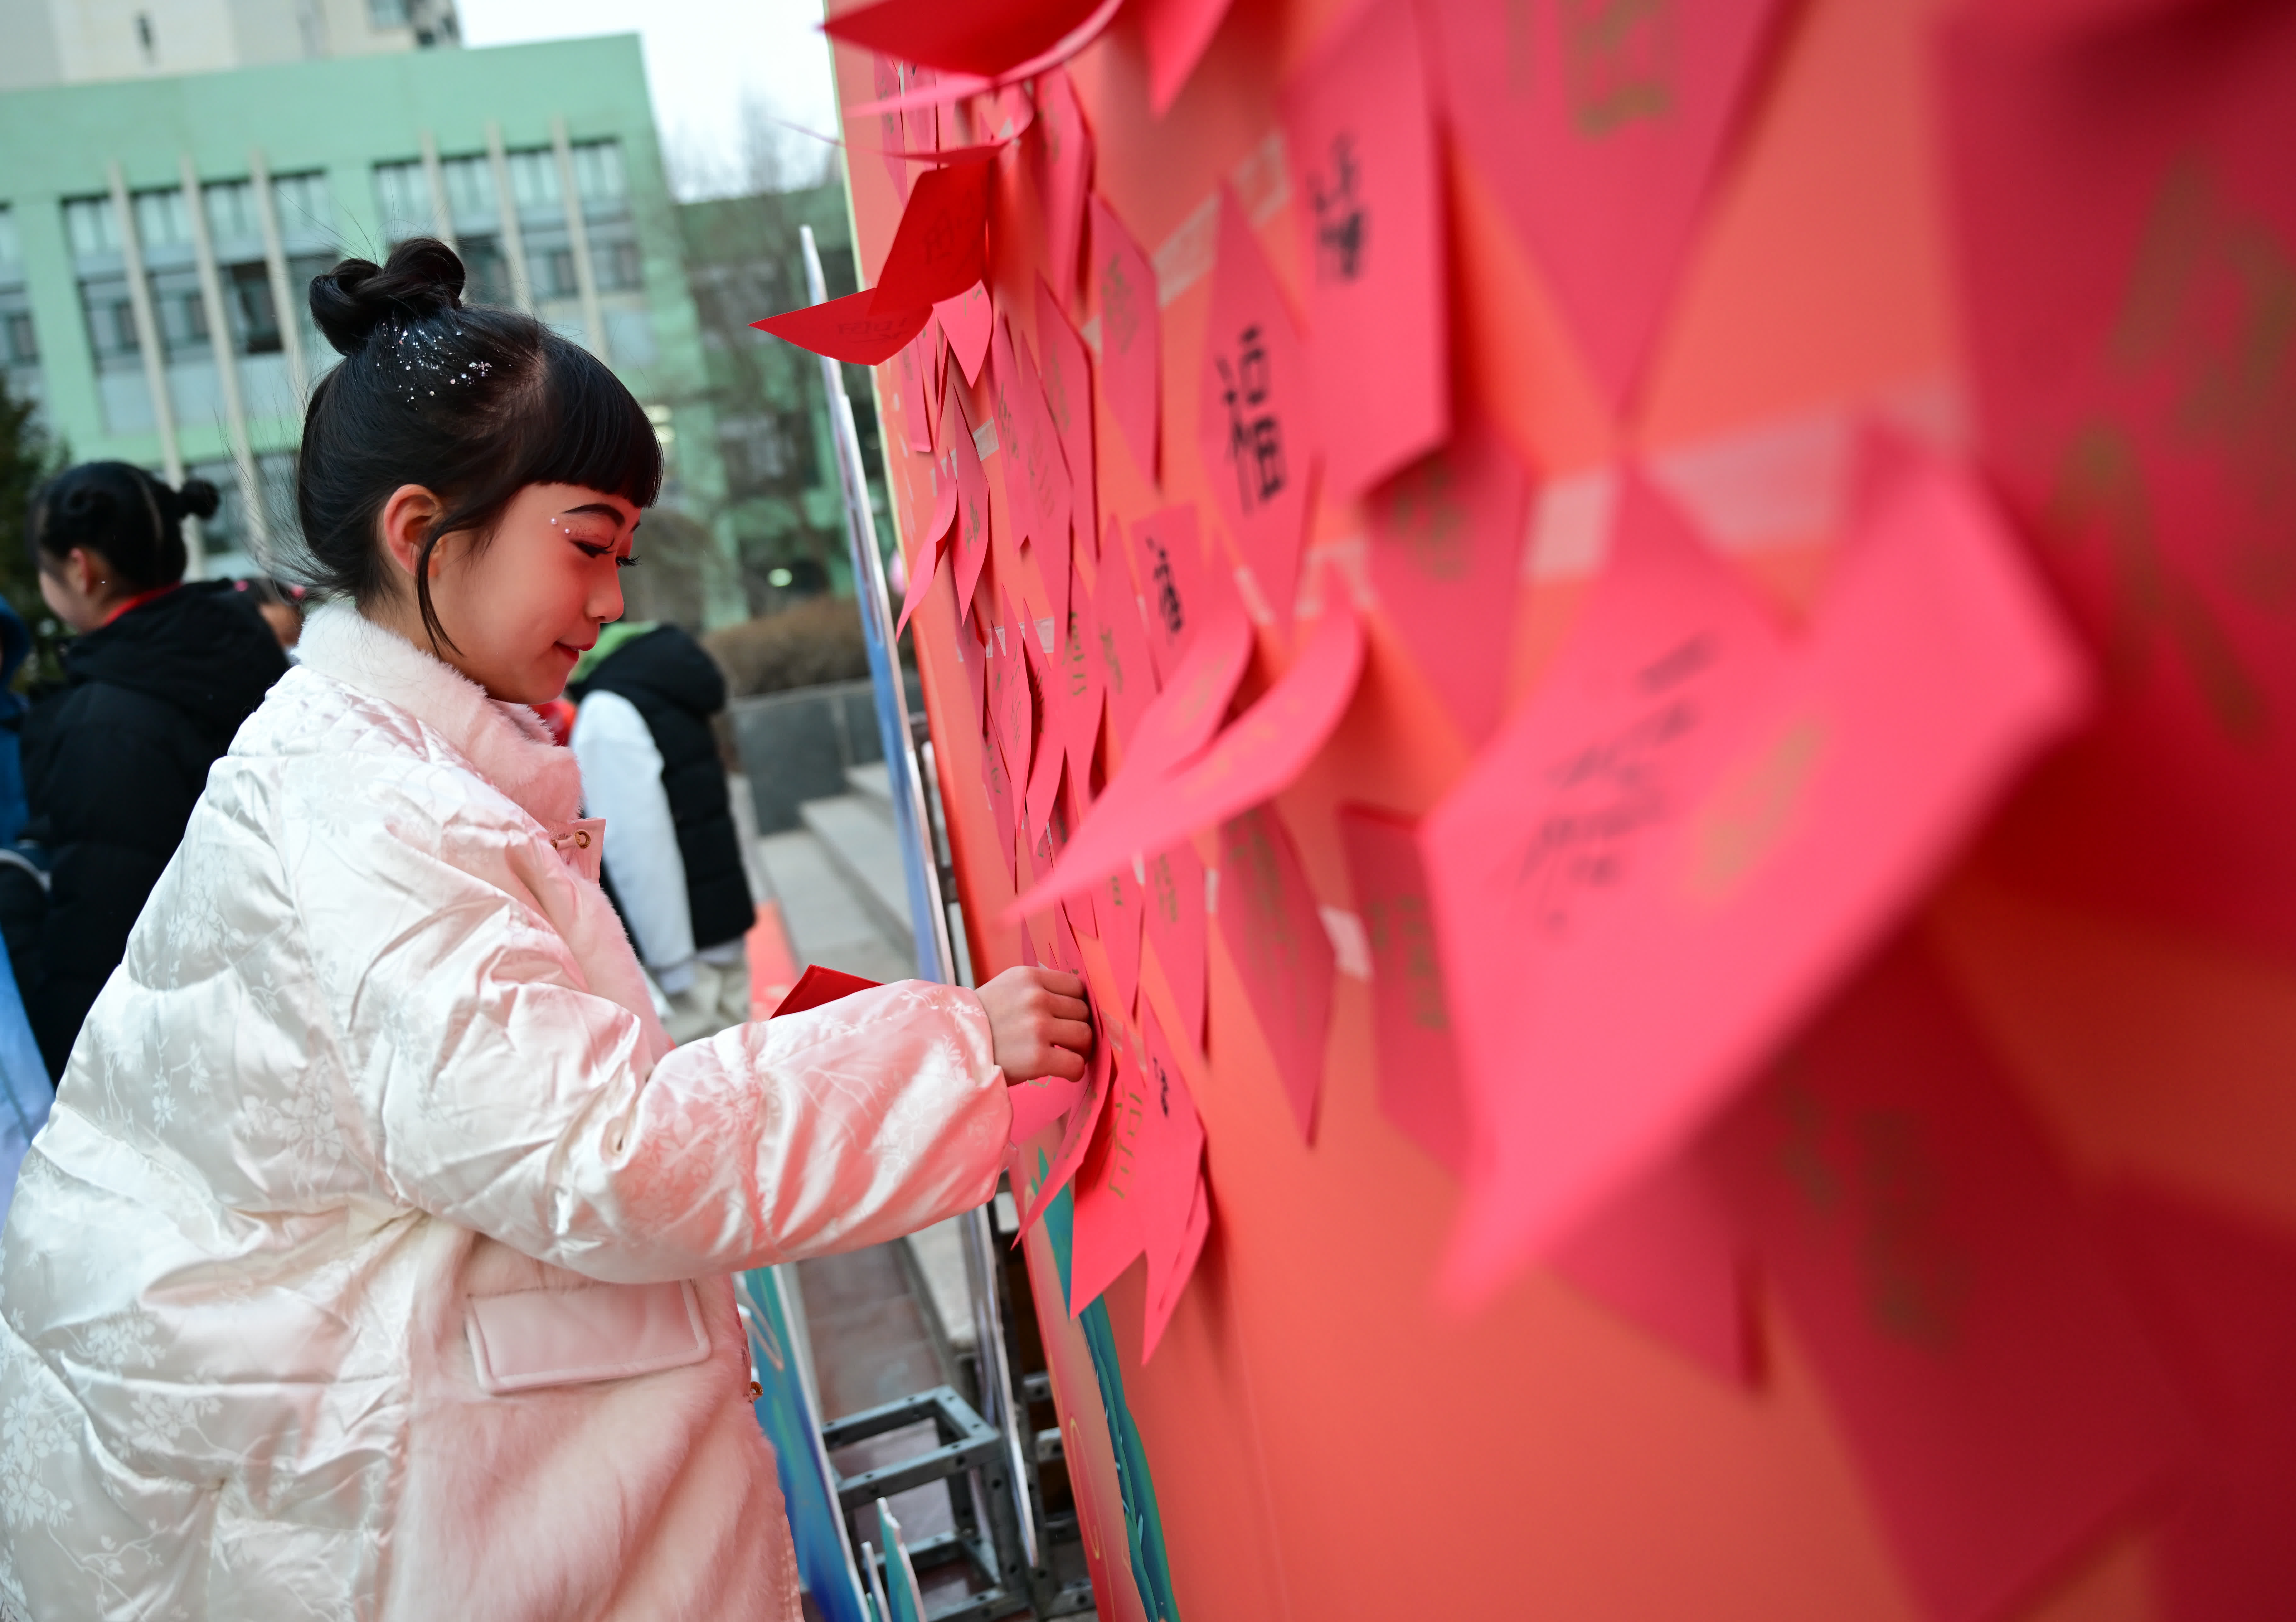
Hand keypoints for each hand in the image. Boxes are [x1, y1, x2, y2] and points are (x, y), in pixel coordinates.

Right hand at [978, 966, 1091, 1082]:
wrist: (950, 1051)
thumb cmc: (981, 1024)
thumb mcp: (1006, 990)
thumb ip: (1037, 990)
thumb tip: (1078, 1002)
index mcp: (1027, 977)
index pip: (1076, 986)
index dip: (1075, 1005)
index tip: (1067, 1019)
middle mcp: (1034, 998)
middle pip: (1082, 1012)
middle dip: (1076, 1028)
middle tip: (1065, 1042)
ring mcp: (1037, 1027)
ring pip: (1084, 1036)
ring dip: (1079, 1050)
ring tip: (1065, 1056)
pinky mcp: (1037, 1058)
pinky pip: (1075, 1064)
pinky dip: (1074, 1071)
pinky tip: (1063, 1073)